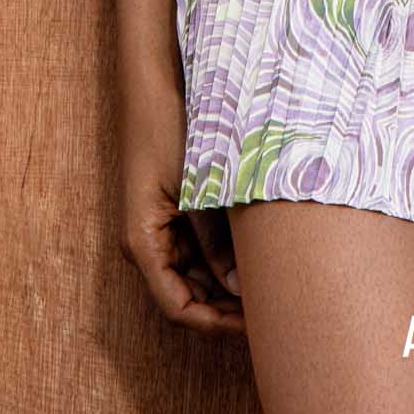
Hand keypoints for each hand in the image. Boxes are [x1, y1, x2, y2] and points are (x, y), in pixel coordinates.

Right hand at [118, 85, 245, 337]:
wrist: (153, 88)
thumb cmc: (169, 131)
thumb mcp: (197, 188)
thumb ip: (215, 239)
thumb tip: (241, 288)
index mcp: (143, 243)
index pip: (177, 307)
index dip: (214, 323)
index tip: (252, 326)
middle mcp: (148, 245)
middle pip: (187, 297)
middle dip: (225, 309)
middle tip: (270, 311)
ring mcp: (160, 231)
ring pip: (195, 278)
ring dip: (226, 287)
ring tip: (269, 289)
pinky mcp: (172, 215)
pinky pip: (197, 252)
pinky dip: (223, 262)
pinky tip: (254, 261)